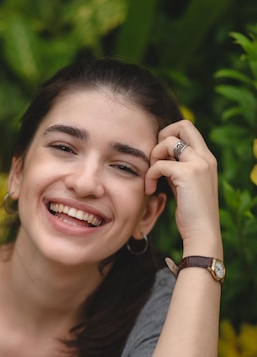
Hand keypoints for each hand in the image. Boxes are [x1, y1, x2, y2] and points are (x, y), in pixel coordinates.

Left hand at [145, 120, 221, 254]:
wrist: (202, 232)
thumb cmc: (191, 214)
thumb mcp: (185, 187)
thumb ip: (177, 171)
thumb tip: (161, 160)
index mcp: (207, 159)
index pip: (188, 130)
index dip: (169, 138)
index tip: (160, 159)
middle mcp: (205, 157)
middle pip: (183, 125)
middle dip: (162, 137)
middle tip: (155, 160)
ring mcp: (198, 163)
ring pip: (168, 141)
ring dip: (153, 156)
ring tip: (151, 177)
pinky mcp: (187, 174)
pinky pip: (160, 164)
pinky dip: (150, 175)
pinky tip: (150, 190)